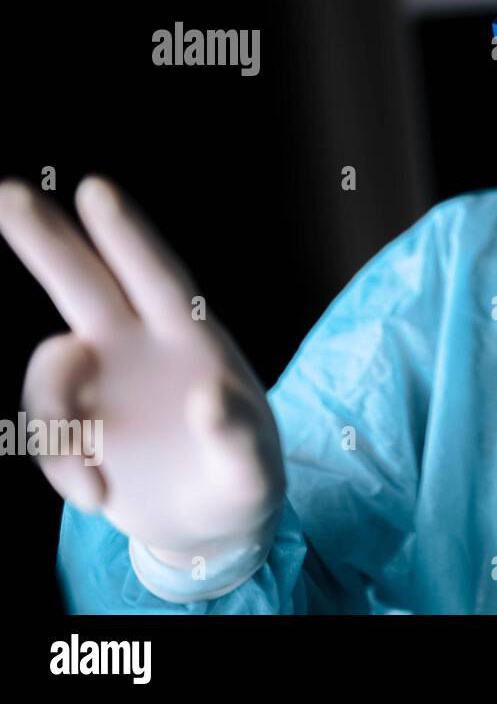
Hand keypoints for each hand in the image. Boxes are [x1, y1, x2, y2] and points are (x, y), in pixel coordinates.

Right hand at [0, 176, 283, 564]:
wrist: (206, 525)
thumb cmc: (242, 482)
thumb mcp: (252, 470)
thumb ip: (237, 436)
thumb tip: (208, 397)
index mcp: (194, 340)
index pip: (157, 279)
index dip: (127, 237)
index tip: (98, 190)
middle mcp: (140, 345)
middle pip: (85, 281)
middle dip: (46, 238)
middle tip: (7, 191)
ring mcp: (101, 377)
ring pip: (49, 364)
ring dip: (53, 421)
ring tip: (94, 490)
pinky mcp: (72, 416)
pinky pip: (41, 424)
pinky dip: (59, 465)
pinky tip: (98, 496)